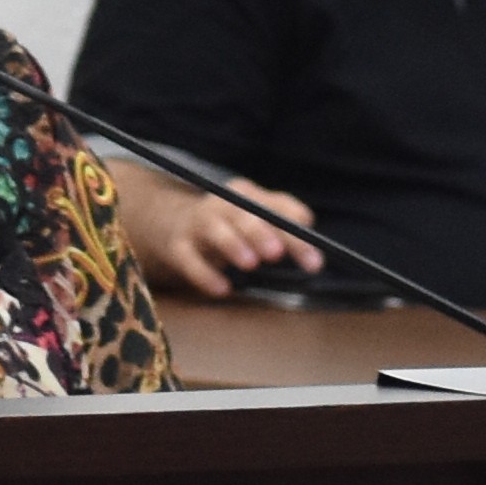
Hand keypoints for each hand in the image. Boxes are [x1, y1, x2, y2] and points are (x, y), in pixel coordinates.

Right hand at [118, 158, 325, 293]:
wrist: (171, 222)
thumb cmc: (229, 224)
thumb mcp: (257, 217)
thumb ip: (286, 220)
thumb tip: (308, 225)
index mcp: (247, 195)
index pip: (276, 209)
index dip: (296, 234)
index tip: (314, 262)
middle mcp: (221, 205)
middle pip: (243, 215)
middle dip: (260, 233)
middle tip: (276, 254)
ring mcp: (197, 224)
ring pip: (214, 230)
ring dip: (232, 244)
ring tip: (250, 263)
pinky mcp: (178, 247)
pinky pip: (189, 259)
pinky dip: (204, 274)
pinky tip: (222, 289)